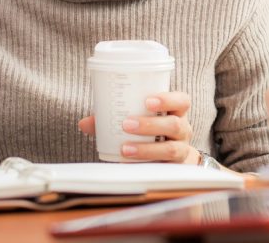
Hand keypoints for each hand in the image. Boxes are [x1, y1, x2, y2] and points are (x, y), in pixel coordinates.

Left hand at [78, 92, 199, 163]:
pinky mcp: (175, 169)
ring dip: (147, 149)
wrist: (171, 158)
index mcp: (176, 112)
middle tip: (127, 124)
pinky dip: (145, 165)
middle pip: (175, 125)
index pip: (182, 101)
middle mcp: (183, 130)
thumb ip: (113, 119)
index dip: (168, 99)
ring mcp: (182, 150)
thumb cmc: (152, 132)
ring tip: (125, 148)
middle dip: (151, 125)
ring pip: (172, 149)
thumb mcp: (139, 120)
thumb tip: (84, 123)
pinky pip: (164, 168)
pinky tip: (128, 164)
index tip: (148, 101)